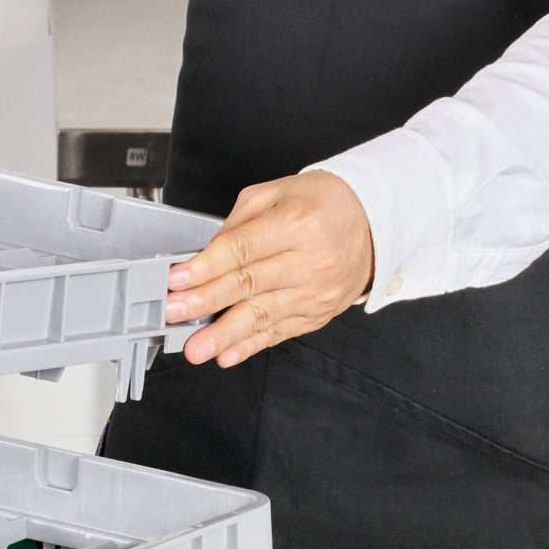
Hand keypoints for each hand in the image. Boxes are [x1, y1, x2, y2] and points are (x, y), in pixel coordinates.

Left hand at [166, 170, 374, 367]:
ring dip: (224, 334)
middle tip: (173, 313)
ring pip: (262, 316)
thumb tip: (203, 257)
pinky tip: (228, 354)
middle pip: (248, 285)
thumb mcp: (277, 194)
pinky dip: (251, 346)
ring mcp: (316, 291)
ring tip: (195, 347)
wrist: (376, 222)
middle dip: (205, 302)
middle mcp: (311, 261)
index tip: (177, 280)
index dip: (205, 268)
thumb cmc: (324, 203)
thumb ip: (237, 224)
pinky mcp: (318, 313)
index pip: (241, 250)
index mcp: (297, 224)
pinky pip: (280, 332)